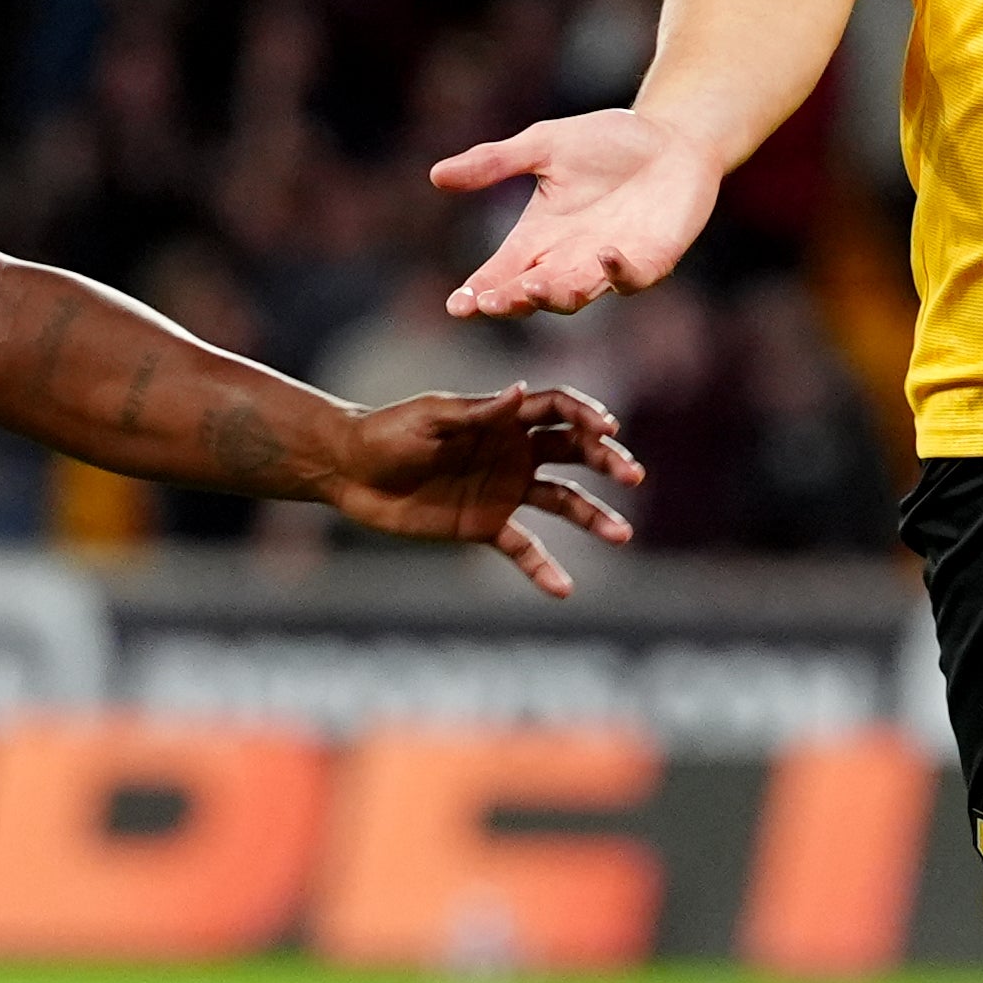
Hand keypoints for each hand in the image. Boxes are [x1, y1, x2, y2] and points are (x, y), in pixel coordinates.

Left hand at [317, 383, 646, 596]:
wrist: (349, 471)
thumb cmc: (386, 432)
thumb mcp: (431, 418)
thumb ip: (479, 413)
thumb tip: (522, 392)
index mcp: (502, 418)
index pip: (558, 411)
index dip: (587, 416)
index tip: (610, 431)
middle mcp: (512, 452)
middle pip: (573, 453)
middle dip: (606, 461)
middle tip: (632, 475)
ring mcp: (502, 490)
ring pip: (562, 502)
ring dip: (593, 516)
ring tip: (622, 535)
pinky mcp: (484, 525)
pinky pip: (523, 548)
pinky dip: (543, 568)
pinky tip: (565, 590)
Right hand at [432, 109, 721, 316]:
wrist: (674, 137)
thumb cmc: (609, 142)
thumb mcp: (545, 144)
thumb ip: (495, 162)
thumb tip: (435, 175)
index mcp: (538, 237)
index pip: (500, 274)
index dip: (478, 292)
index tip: (457, 305)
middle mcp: (568, 260)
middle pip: (532, 292)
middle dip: (510, 299)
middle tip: (489, 302)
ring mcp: (608, 266)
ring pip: (574, 295)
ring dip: (553, 295)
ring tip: (532, 288)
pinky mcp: (650, 262)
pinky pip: (630, 278)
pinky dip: (617, 272)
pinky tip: (603, 256)